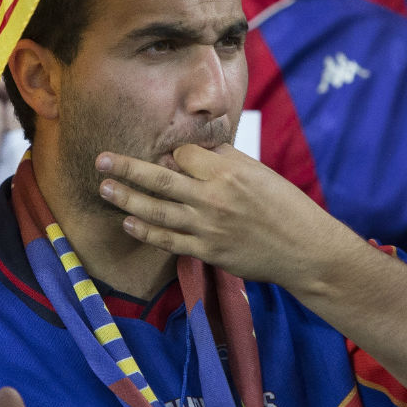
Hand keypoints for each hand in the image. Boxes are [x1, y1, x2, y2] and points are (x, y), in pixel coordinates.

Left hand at [96, 144, 350, 289]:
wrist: (305, 249)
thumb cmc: (283, 205)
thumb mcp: (256, 172)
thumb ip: (221, 161)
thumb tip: (185, 154)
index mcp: (227, 172)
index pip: (183, 155)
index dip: (171, 154)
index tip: (165, 157)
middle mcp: (214, 198)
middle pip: (160, 180)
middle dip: (127, 168)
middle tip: (101, 160)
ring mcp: (209, 227)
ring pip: (158, 211)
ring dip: (127, 200)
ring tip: (105, 189)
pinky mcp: (209, 251)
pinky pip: (169, 241)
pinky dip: (147, 231)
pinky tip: (129, 223)